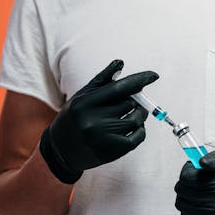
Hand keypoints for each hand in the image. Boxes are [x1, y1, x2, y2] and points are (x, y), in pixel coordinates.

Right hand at [39, 59, 157, 183]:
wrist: (61, 151)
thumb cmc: (74, 118)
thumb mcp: (82, 96)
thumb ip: (102, 80)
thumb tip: (121, 63)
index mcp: (84, 104)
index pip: (119, 88)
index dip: (138, 80)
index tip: (153, 75)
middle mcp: (92, 121)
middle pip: (130, 104)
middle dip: (135, 101)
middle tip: (130, 103)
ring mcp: (103, 138)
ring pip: (137, 120)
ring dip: (139, 115)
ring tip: (130, 115)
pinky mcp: (114, 151)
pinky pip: (139, 136)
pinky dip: (141, 130)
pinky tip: (132, 129)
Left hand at [174, 149, 214, 214]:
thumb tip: (201, 162)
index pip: (187, 178)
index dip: (187, 171)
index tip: (193, 170)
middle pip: (183, 192)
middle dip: (185, 184)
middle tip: (195, 181)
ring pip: (182, 206)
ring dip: (186, 197)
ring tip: (198, 192)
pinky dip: (189, 210)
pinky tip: (200, 204)